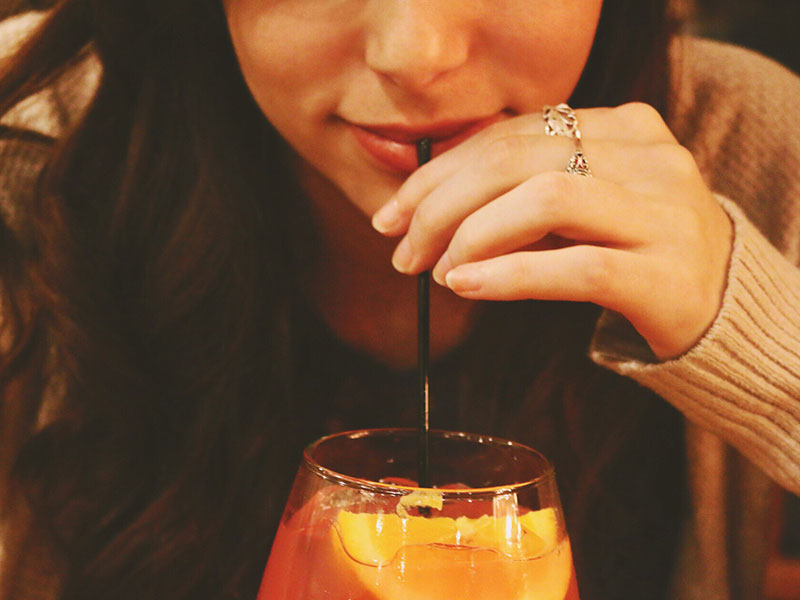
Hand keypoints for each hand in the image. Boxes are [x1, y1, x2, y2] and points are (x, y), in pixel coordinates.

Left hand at [371, 103, 733, 359]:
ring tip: (436, 270)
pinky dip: (510, 273)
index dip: (439, 172)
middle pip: (519, 159)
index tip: (393, 213)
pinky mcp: (668, 274)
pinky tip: (467, 284)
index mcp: (624, 127)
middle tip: (403, 249)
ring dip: (472, 233)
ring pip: (546, 198)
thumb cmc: (634, 252)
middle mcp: (649, 157)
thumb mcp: (581, 206)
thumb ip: (520, 192)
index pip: (510, 135)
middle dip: (442, 203)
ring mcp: (665, 212)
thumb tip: (424, 208)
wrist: (724, 307)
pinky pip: (576, 266)